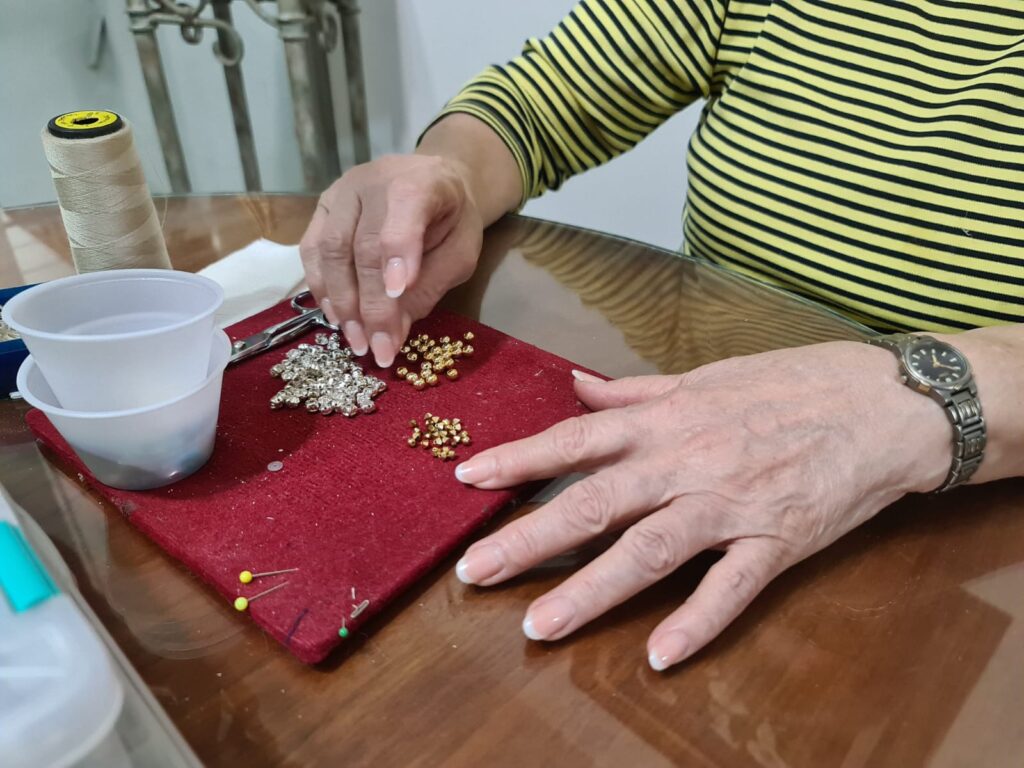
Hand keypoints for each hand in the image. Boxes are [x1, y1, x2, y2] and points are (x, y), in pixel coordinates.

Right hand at [300, 154, 483, 365]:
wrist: (434, 182)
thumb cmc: (452, 220)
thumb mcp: (461, 254)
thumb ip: (431, 287)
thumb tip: (394, 332)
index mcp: (420, 182)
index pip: (403, 215)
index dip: (396, 257)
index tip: (397, 300)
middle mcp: (373, 180)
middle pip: (363, 245)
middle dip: (370, 304)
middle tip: (378, 348)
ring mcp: (342, 192)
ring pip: (330, 249)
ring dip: (342, 302)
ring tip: (357, 340)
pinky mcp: (322, 207)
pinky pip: (312, 250)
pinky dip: (321, 288)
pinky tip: (338, 317)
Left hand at [452, 342, 949, 669]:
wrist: (882, 402)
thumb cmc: (790, 383)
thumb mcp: (705, 376)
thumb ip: (636, 389)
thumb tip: (578, 383)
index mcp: (665, 420)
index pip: (577, 440)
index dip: (519, 458)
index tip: (467, 477)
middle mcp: (686, 461)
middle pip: (596, 502)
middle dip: (531, 537)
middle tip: (474, 571)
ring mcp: (730, 504)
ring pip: (650, 550)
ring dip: (592, 590)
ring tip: (539, 625)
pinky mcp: (777, 540)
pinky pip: (732, 587)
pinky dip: (697, 622)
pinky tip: (658, 656)